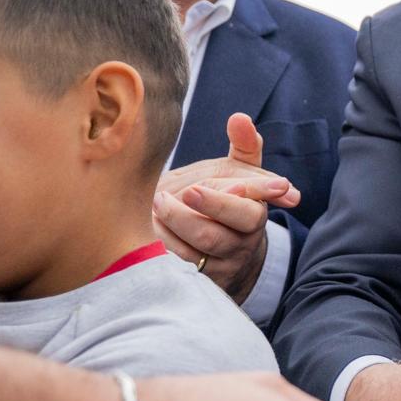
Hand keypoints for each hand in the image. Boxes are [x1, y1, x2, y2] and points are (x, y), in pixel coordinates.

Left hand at [154, 114, 298, 300]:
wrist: (226, 251)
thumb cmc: (228, 200)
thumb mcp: (240, 175)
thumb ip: (245, 146)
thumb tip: (240, 118)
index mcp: (253, 216)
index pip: (247, 213)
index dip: (222, 203)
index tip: (193, 190)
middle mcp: (240, 245)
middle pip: (215, 236)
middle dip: (186, 217)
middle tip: (163, 198)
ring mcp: (218, 267)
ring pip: (190, 252)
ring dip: (167, 226)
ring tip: (154, 204)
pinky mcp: (198, 282)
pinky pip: (173, 266)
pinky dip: (158, 245)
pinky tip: (148, 227)